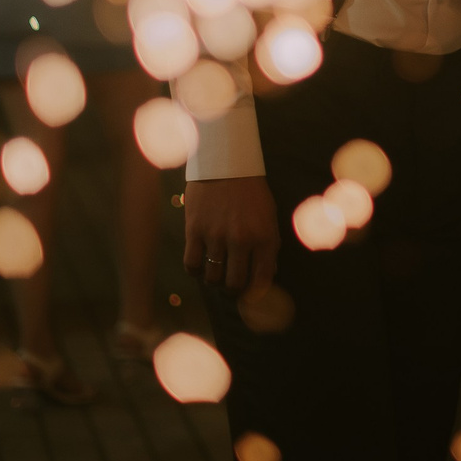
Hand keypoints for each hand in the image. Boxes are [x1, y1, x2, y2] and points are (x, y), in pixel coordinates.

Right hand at [184, 176, 279, 293]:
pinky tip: (200, 265)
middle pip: (234, 284)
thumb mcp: (269, 217)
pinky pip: (192, 264)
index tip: (250, 297)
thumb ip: (269, 246)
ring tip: (216, 273)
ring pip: (212, 278)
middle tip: (230, 286)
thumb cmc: (251, 193)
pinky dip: (195, 271)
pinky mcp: (195, 230)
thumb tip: (266, 276)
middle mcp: (241, 239)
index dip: (255, 295)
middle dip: (233, 291)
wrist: (226, 164)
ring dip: (214, 281)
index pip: (261, 280)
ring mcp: (216, 236)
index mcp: (265, 237)